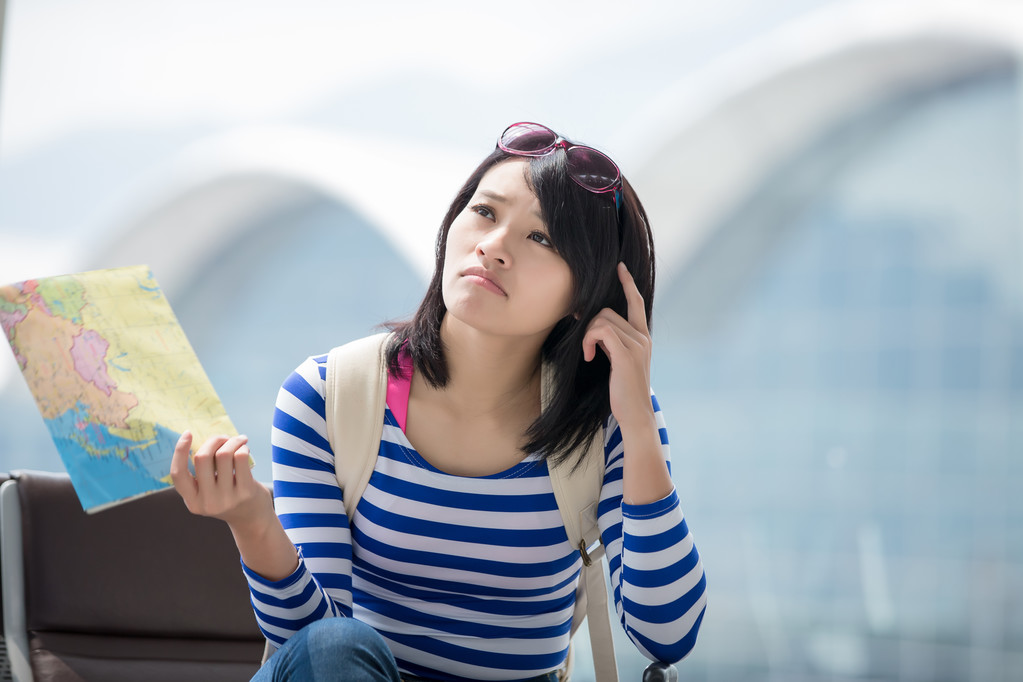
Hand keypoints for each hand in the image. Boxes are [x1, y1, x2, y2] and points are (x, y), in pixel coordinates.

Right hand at [170, 432, 274, 532]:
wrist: (253, 520)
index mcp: (192, 501)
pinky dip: (242, 447)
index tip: (188, 433)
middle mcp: (207, 502)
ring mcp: (227, 498)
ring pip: (224, 454)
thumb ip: (202, 474)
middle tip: (224, 438)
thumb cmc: (229, 497)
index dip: (179, 451)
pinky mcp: (246, 492)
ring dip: (231, 441)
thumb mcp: (208, 493)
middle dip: (213, 440)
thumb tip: (205, 440)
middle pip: (202, 457)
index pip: (178, 474)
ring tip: (238, 441)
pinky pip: (240, 457)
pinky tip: (245, 448)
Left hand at [582, 262, 654, 430]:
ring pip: (602, 320)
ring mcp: (637, 344)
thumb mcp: (620, 362)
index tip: (620, 267)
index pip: (636, 302)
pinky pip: (601, 331)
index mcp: (642, 337)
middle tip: (586, 344)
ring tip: (590, 355)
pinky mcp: (626, 354)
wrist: (635, 415)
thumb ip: (614, 343)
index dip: (627, 283)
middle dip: (590, 324)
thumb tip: (597, 329)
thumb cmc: (624, 391)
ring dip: (588, 335)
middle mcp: (642, 337)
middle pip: (608, 311)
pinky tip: (590, 357)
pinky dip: (589, 340)